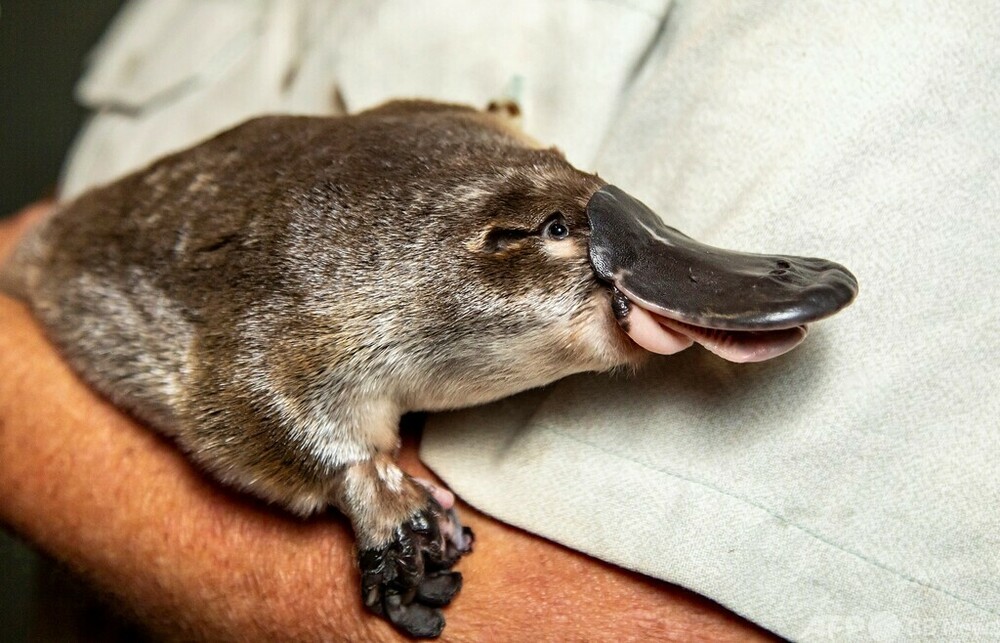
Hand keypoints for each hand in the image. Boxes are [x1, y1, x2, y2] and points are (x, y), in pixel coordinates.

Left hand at [0, 202, 771, 640]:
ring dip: (620, 252)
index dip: (697, 322)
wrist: (144, 250)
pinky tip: (549, 243)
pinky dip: (555, 211)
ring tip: (660, 297)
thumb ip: (393, 514)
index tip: (770, 333)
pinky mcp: (429, 128)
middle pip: (615, 240)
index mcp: (459, 302)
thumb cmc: (222, 362)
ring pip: (573, 195)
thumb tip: (431, 598)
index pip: (610, 308)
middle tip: (746, 320)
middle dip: (690, 285)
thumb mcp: (311, 456)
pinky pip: (524, 164)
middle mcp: (470, 213)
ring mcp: (450, 155)